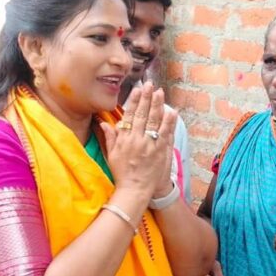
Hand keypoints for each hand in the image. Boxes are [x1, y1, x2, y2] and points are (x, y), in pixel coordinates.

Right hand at [100, 81, 176, 202]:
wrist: (134, 190)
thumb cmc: (122, 173)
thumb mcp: (111, 155)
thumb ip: (109, 137)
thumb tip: (103, 123)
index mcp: (124, 139)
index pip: (129, 116)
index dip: (133, 101)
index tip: (137, 90)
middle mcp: (136, 140)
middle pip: (142, 115)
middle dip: (146, 98)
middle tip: (150, 85)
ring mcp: (149, 145)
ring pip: (154, 121)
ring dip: (158, 105)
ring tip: (160, 92)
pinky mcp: (159, 152)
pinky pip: (165, 134)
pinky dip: (169, 122)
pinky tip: (172, 111)